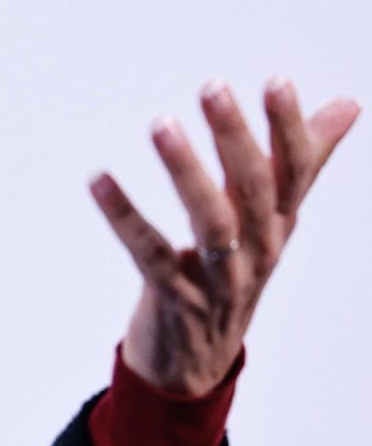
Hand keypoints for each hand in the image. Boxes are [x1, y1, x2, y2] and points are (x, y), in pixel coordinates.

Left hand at [90, 78, 360, 395]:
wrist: (197, 364)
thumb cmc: (232, 274)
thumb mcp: (269, 219)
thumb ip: (301, 161)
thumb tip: (349, 104)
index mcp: (278, 226)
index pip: (295, 172)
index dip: (289, 128)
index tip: (277, 81)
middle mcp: (257, 252)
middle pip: (256, 192)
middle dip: (237, 139)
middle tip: (214, 89)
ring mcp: (218, 280)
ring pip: (211, 223)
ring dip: (186, 172)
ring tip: (161, 125)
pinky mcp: (176, 301)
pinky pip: (149, 254)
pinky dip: (125, 217)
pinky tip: (98, 181)